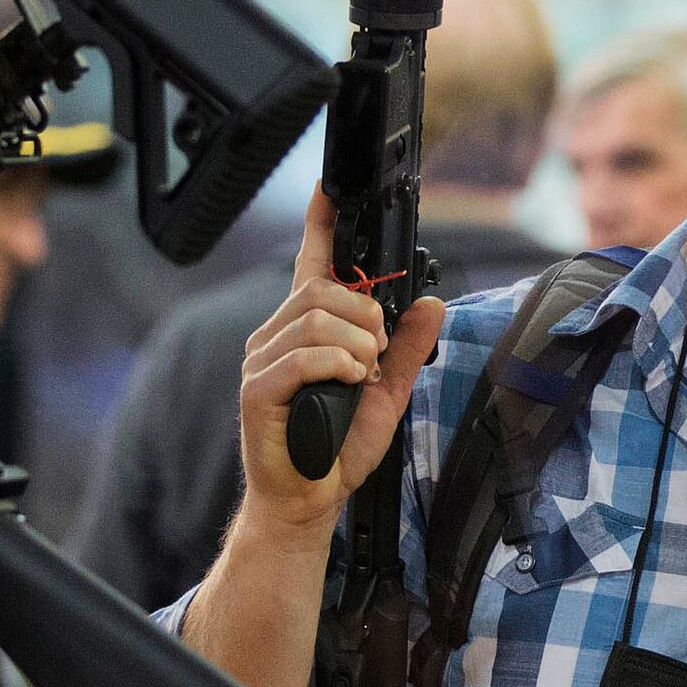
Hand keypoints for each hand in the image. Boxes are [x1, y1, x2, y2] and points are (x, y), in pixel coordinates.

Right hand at [237, 191, 444, 537]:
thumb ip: (407, 347)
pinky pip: (302, 354)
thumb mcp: (387, 391)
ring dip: (357, 343)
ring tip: (364, 374)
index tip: (327, 188)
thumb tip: (430, 303)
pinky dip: (338, 364)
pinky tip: (351, 382)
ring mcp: (261, 360)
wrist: (309, 498)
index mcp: (305, 330)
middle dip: (365, 315)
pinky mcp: (256, 388)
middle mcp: (277, 336)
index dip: (319, 224)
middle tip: (378, 354)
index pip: (311, 264)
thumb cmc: (336, 446)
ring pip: (316, 317)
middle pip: (322, 289)